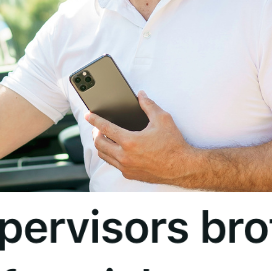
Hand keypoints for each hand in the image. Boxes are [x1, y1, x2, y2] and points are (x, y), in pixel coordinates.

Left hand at [84, 91, 199, 185]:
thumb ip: (148, 105)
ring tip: (105, 137)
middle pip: (99, 144)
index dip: (95, 120)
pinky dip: (112, 155)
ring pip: (104, 156)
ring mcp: (126, 167)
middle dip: (95, 134)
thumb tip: (141, 95)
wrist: (182, 167)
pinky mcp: (130, 175)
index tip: (88, 115)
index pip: (105, 128)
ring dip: (101, 146)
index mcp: (130, 141)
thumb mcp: (163, 119)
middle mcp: (125, 156)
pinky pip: (114, 164)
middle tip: (98, 127)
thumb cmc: (174, 144)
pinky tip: (117, 149)